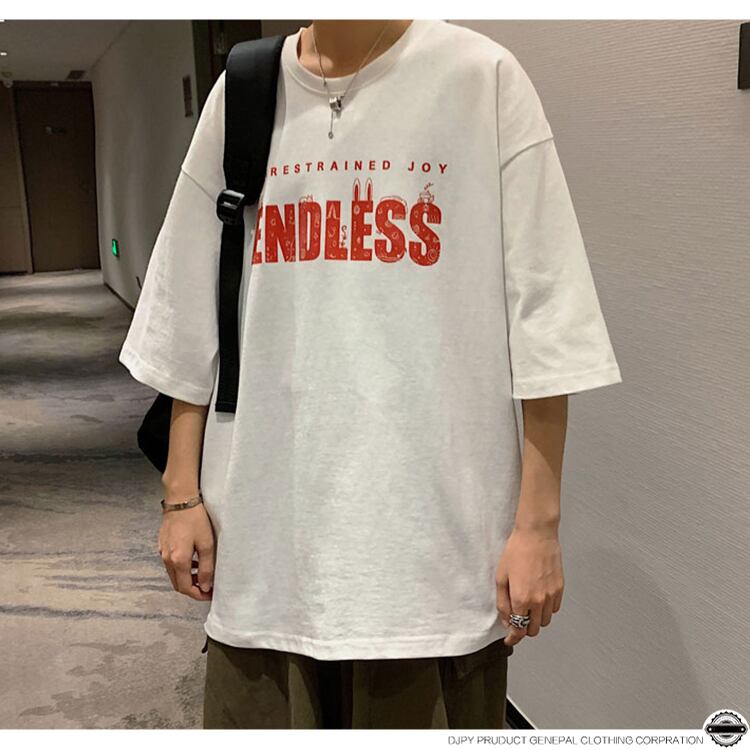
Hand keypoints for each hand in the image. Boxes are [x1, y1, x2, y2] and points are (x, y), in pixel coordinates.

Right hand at [158, 502, 215, 600]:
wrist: (180, 499)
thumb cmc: (196, 519)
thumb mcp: (207, 544)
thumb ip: (206, 568)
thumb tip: (205, 586)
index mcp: (178, 561)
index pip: (185, 588)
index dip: (198, 595)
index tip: (209, 594)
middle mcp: (167, 559)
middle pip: (177, 584)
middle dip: (192, 589)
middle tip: (207, 586)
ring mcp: (162, 552)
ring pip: (174, 574)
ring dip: (187, 578)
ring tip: (202, 573)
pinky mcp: (162, 544)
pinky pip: (171, 563)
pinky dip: (181, 567)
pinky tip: (193, 559)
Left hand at [495, 523, 563, 646]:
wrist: (536, 535)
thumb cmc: (516, 552)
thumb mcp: (501, 577)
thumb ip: (502, 603)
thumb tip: (506, 621)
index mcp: (521, 599)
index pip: (518, 630)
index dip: (513, 638)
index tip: (510, 639)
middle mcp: (538, 601)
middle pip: (533, 630)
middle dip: (524, 629)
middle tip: (517, 620)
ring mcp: (551, 596)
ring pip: (545, 622)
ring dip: (536, 620)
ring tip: (527, 608)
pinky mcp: (560, 589)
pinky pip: (554, 609)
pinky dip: (546, 610)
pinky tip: (538, 599)